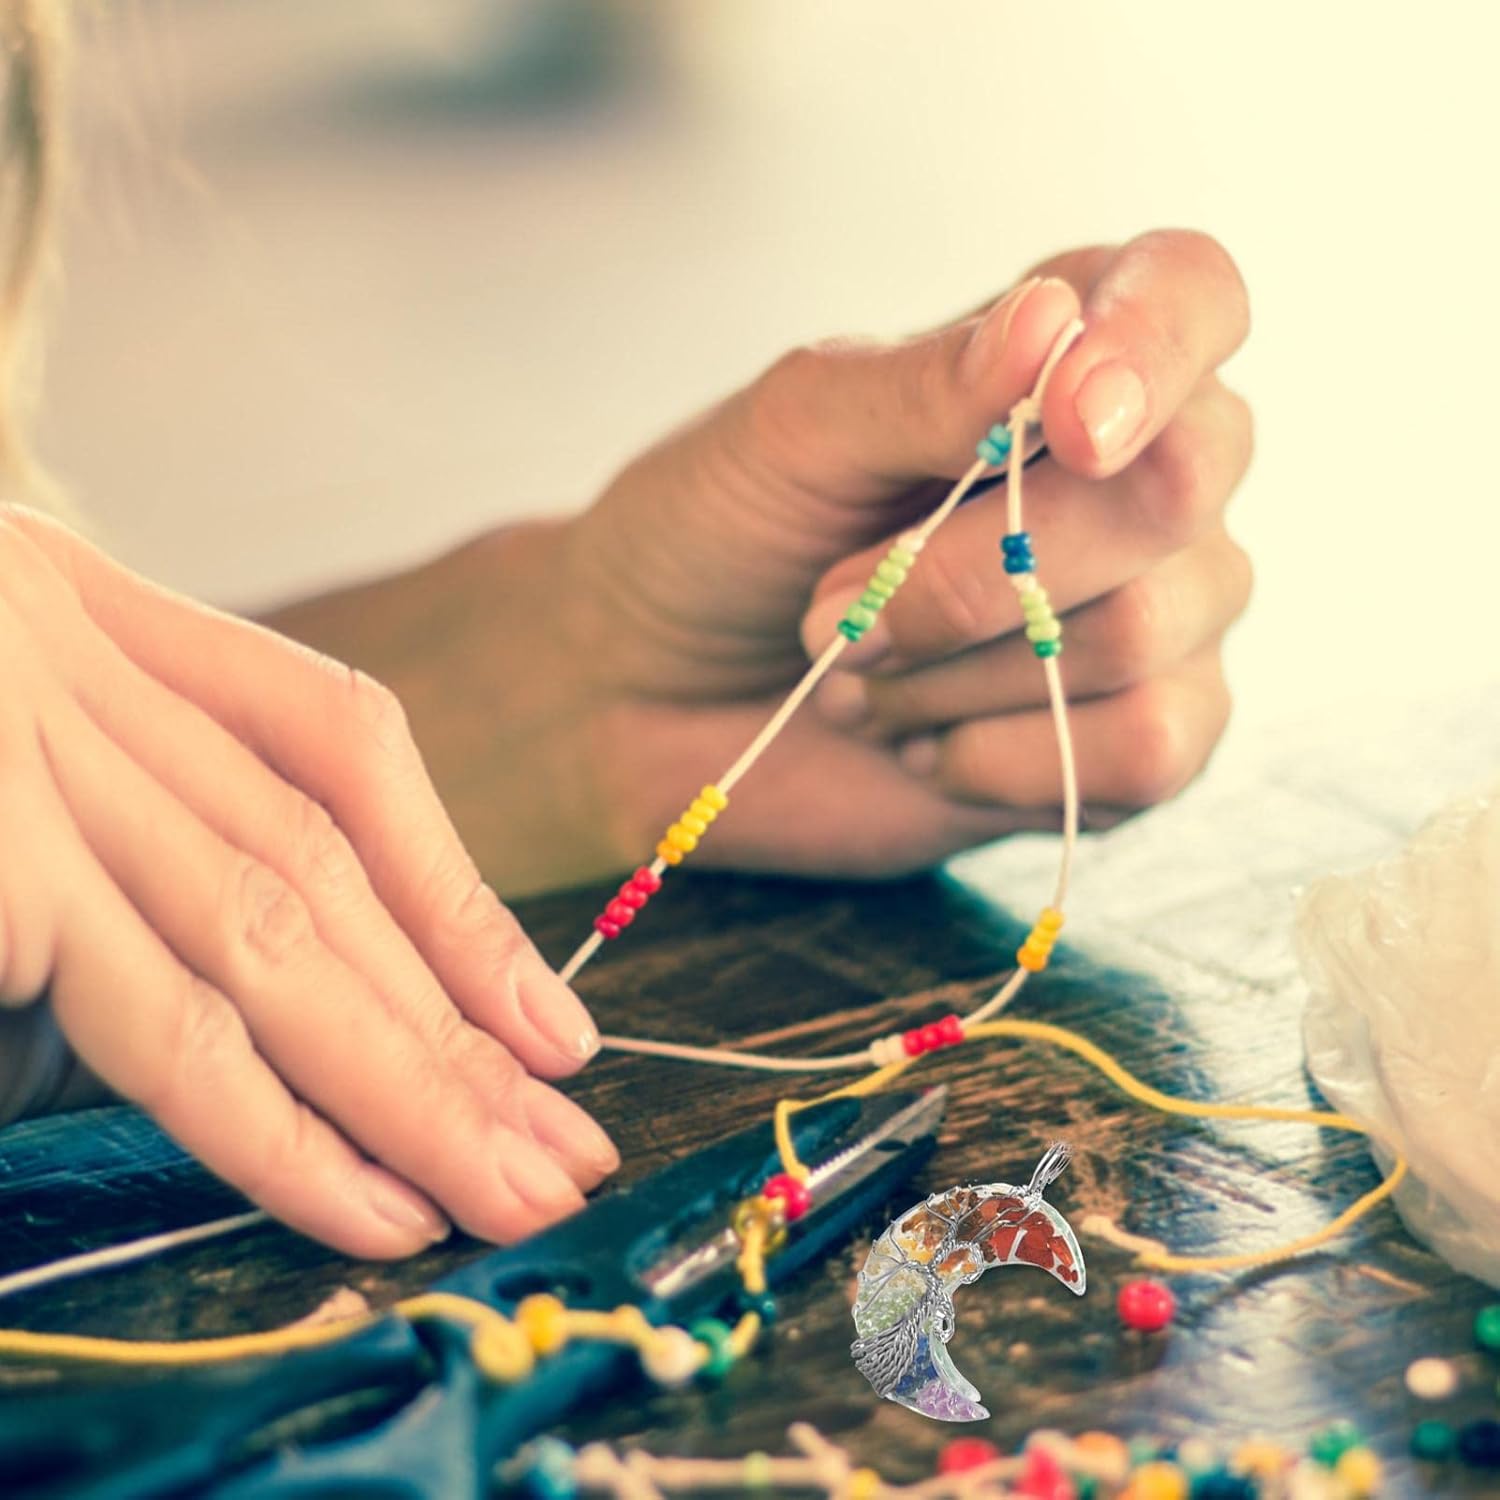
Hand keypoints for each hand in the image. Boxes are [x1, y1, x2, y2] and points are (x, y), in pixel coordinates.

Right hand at [0, 508, 617, 1257]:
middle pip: (321, 878)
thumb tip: (209, 958)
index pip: (343, 762)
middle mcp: (77, 677)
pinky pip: (113, 979)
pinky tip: (336, 1181)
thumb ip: (112, 775)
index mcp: (103, 621)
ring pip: (255, 935)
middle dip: (453, 1030)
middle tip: (561, 1158)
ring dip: (387, 1085)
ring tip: (487, 1198)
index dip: (456, 899)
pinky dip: (232, 1091)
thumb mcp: (16, 661)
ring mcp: (12, 757)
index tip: (550, 1030)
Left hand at [562, 229, 1250, 877]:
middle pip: (1172, 490)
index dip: (1155, 346)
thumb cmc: (718, 538)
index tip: (1067, 420)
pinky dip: (998, 760)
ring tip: (856, 672)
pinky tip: (916, 741)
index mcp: (1062, 361)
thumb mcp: (789, 435)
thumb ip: (922, 386)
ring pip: (1141, 634)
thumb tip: (1054, 322)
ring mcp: (1152, 615)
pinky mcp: (1131, 743)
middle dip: (969, 570)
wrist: (653, 701)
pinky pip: (1149, 753)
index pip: (1192, 296)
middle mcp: (1136, 479)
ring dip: (950, 670)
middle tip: (831, 603)